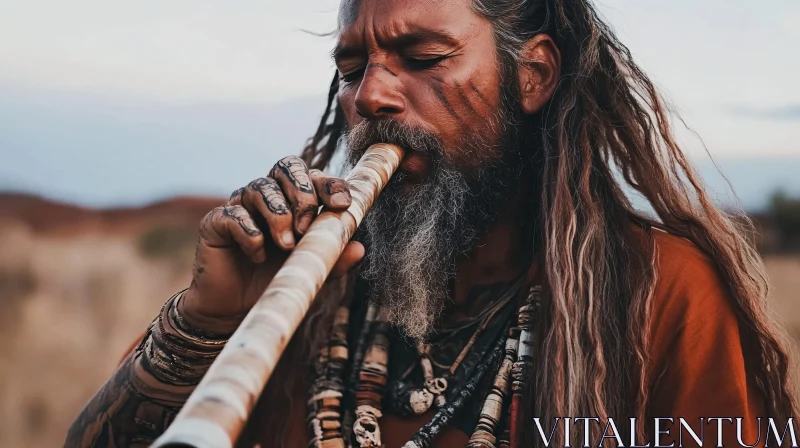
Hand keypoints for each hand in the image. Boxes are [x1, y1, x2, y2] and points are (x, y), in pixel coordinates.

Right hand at [180, 156, 364, 334]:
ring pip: (260, 188)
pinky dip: (250, 234)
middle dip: (303, 193)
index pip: (314, 176)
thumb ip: (334, 258)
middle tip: (307, 227)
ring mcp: (241, 206)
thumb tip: (360, 248)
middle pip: (287, 166)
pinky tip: (257, 256)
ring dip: (278, 216)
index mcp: (295, 200)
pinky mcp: (216, 222)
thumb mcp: (312, 272)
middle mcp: (268, 196)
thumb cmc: (276, 282)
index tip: (342, 204)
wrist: (236, 310)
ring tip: (286, 246)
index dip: (329, 184)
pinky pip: (234, 215)